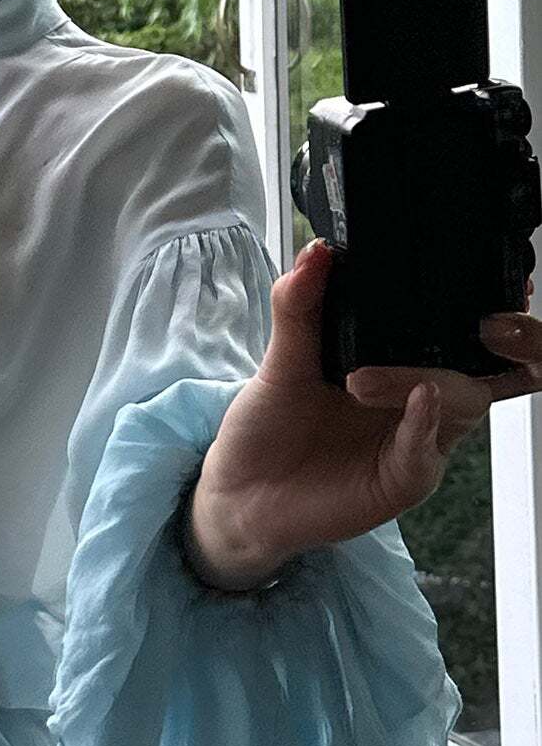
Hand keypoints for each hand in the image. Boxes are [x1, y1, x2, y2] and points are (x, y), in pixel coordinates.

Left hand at [195, 240, 539, 564]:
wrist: (238, 493)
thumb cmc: (267, 426)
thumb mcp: (281, 358)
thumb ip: (300, 306)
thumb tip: (317, 251)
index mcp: (401, 361)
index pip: (464, 333)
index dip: (495, 312)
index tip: (507, 282)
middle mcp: (419, 398)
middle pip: (481, 364)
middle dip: (494, 338)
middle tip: (478, 319)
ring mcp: (416, 439)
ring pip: (461, 401)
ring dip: (425, 376)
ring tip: (365, 379)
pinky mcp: (403, 479)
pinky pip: (427, 450)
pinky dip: (424, 422)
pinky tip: (419, 400)